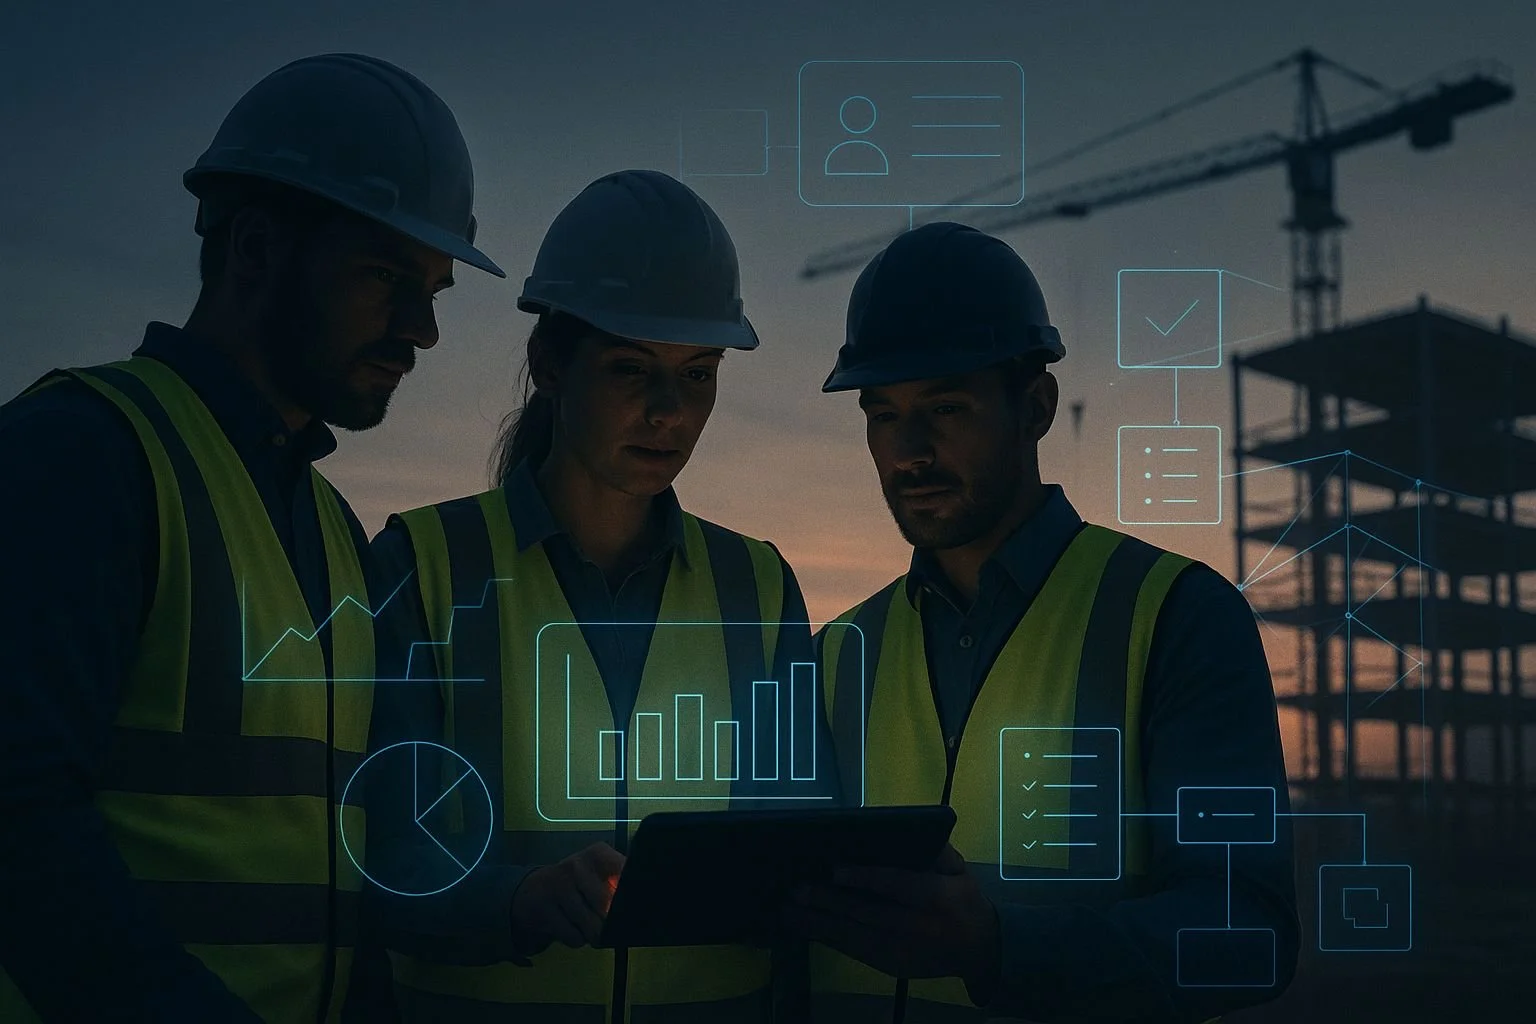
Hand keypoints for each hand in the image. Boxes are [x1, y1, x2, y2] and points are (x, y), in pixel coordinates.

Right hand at [510, 842, 624, 953]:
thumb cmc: (576, 886)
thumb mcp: (599, 876)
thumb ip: (619, 886)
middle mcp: (578, 866)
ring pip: (593, 927)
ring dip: (594, 934)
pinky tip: (570, 925)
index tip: (630, 906)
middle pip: (609, 907)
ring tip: (585, 921)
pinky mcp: (544, 909)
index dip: (630, 898)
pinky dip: (577, 939)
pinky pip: (575, 938)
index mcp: (598, 854)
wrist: (532, 891)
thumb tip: (640, 909)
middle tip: (605, 920)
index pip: (625, 876)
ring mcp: (559, 886)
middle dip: (611, 922)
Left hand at [781, 844, 999, 993]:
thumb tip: (910, 833)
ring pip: (856, 937)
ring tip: (789, 910)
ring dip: (819, 924)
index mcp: (940, 898)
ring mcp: (903, 951)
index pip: (900, 886)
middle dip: (831, 902)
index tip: (835, 870)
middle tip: (799, 889)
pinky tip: (804, 927)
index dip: (866, 879)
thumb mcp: (960, 870)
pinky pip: (855, 951)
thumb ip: (938, 851)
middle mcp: (920, 928)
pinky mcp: (891, 966)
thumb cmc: (963, 900)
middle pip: (870, 914)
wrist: (979, 950)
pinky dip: (827, 938)